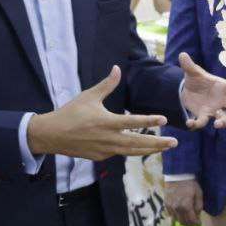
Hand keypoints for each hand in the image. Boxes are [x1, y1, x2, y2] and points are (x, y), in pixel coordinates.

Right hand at [27, 66, 177, 160]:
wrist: (51, 135)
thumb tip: (117, 68)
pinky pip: (119, 153)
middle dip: (158, 143)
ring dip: (150, 150)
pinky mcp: (100, 157)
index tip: (164, 120)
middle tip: (174, 142)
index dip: (149, 121)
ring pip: (132, 152)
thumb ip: (106, 84)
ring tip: (165, 148)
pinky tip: (142, 148)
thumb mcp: (88, 96)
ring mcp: (105, 150)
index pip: (133, 122)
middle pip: (138, 143)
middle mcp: (108, 138)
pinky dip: (131, 151)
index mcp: (106, 122)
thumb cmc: (70, 113)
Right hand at [165, 179, 204, 225]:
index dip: (196, 223)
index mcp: (186, 206)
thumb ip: (198, 206)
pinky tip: (180, 212)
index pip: (191, 220)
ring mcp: (170, 207)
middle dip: (189, 224)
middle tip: (194, 222)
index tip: (199, 222)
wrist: (178, 175)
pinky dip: (176, 216)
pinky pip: (171, 214)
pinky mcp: (166, 204)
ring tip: (187, 217)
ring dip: (182, 220)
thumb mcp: (199, 194)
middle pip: (183, 222)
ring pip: (176, 219)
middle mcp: (177, 208)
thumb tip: (197, 215)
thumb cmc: (190, 184)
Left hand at [177, 53, 225, 129]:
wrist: (187, 89)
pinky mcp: (203, 115)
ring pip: (223, 118)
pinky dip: (196, 124)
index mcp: (223, 87)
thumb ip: (189, 66)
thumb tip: (182, 54)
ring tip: (217, 124)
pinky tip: (189, 123)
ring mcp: (214, 109)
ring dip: (222, 122)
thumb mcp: (193, 72)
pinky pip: (202, 122)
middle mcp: (222, 100)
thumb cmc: (197, 79)